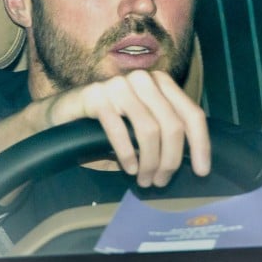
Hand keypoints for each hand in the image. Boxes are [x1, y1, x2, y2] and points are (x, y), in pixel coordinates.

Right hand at [42, 70, 210, 187]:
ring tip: (144, 180)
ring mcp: (119, 85)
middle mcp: (143, 80)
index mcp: (160, 84)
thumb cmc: (105, 127)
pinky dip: (127, 154)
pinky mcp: (96, 95)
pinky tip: (128, 168)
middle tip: (160, 181)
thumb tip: (192, 161)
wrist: (60, 117)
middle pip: (173, 125)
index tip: (201, 172)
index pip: (192, 113)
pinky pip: (120, 130)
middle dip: (171, 160)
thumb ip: (164, 135)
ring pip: (149, 129)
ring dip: (150, 162)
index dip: (201, 145)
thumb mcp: (140, 130)